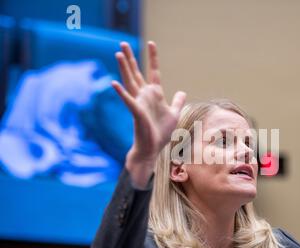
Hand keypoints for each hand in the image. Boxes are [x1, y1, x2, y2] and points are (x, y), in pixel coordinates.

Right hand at [112, 41, 185, 187]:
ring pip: (130, 82)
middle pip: (136, 73)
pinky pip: (128, 100)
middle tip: (123, 43)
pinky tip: (114, 83)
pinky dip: (121, 92)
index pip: (154, 72)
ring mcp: (139, 103)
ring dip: (124, 68)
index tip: (151, 43)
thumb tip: (182, 92)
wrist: (153, 148)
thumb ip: (178, 102)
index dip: (153, 58)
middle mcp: (145, 96)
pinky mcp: (136, 112)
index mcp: (155, 94)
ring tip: (118, 54)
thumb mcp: (174, 114)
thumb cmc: (161, 132)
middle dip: (131, 58)